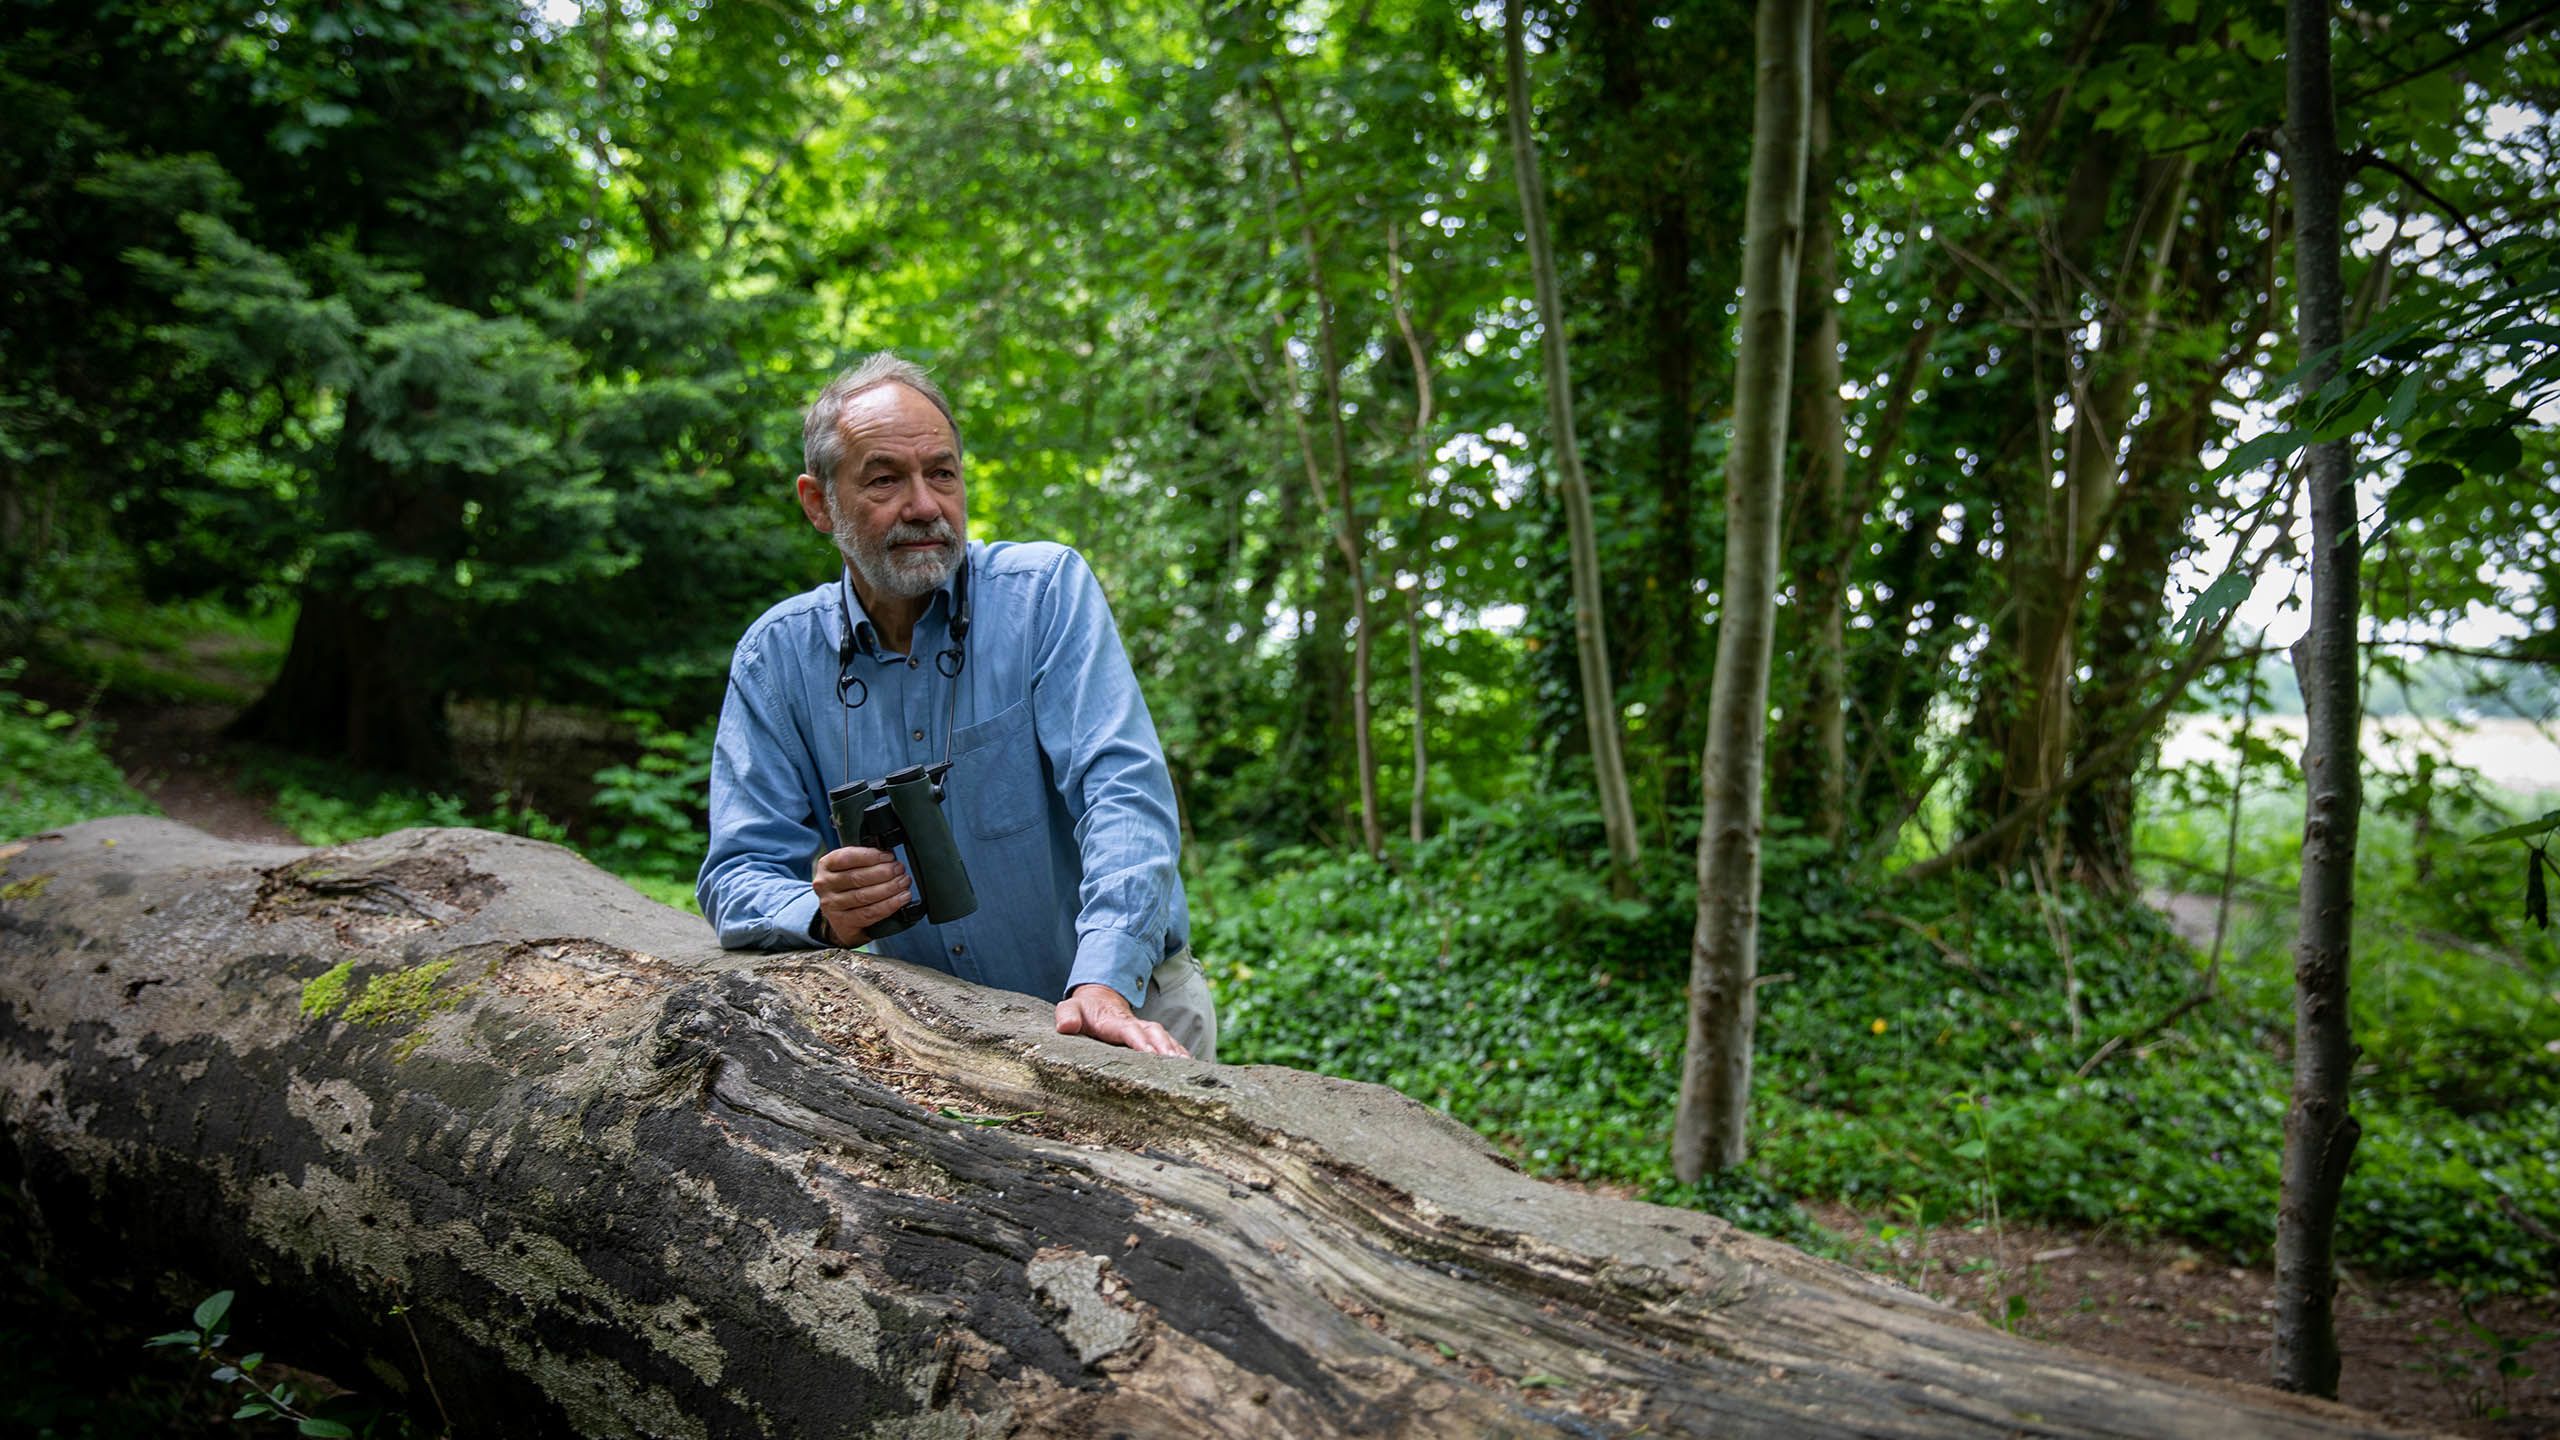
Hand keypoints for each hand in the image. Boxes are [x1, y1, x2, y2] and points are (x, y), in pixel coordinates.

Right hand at [811, 845, 911, 944]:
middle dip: (884, 872)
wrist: (840, 915)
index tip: (889, 856)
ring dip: (889, 889)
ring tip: (903, 883)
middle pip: (857, 877)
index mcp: (827, 865)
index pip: (847, 857)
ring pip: (863, 896)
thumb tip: (889, 857)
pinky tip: (900, 899)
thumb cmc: (849, 886)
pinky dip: (889, 905)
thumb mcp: (849, 867)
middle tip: (900, 870)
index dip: (871, 856)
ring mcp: (831, 905)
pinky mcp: (842, 923)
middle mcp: (825, 885)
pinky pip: (869, 914)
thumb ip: (865, 860)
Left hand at [1054, 983, 1188, 1056]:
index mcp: (1114, 1022)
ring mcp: (1146, 1031)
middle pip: (1154, 1034)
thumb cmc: (1083, 1010)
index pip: (1129, 1030)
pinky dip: (1180, 1054)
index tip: (1151, 1053)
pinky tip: (1189, 1067)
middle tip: (1176, 1065)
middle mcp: (1135, 1025)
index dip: (1140, 1041)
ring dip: (1176, 1052)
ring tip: (1186, 1069)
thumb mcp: (1070, 1009)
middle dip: (1166, 1048)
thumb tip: (1066, 1027)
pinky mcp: (1151, 1038)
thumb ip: (1066, 1015)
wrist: (1099, 1000)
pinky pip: (1169, 1044)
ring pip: (1165, 1039)